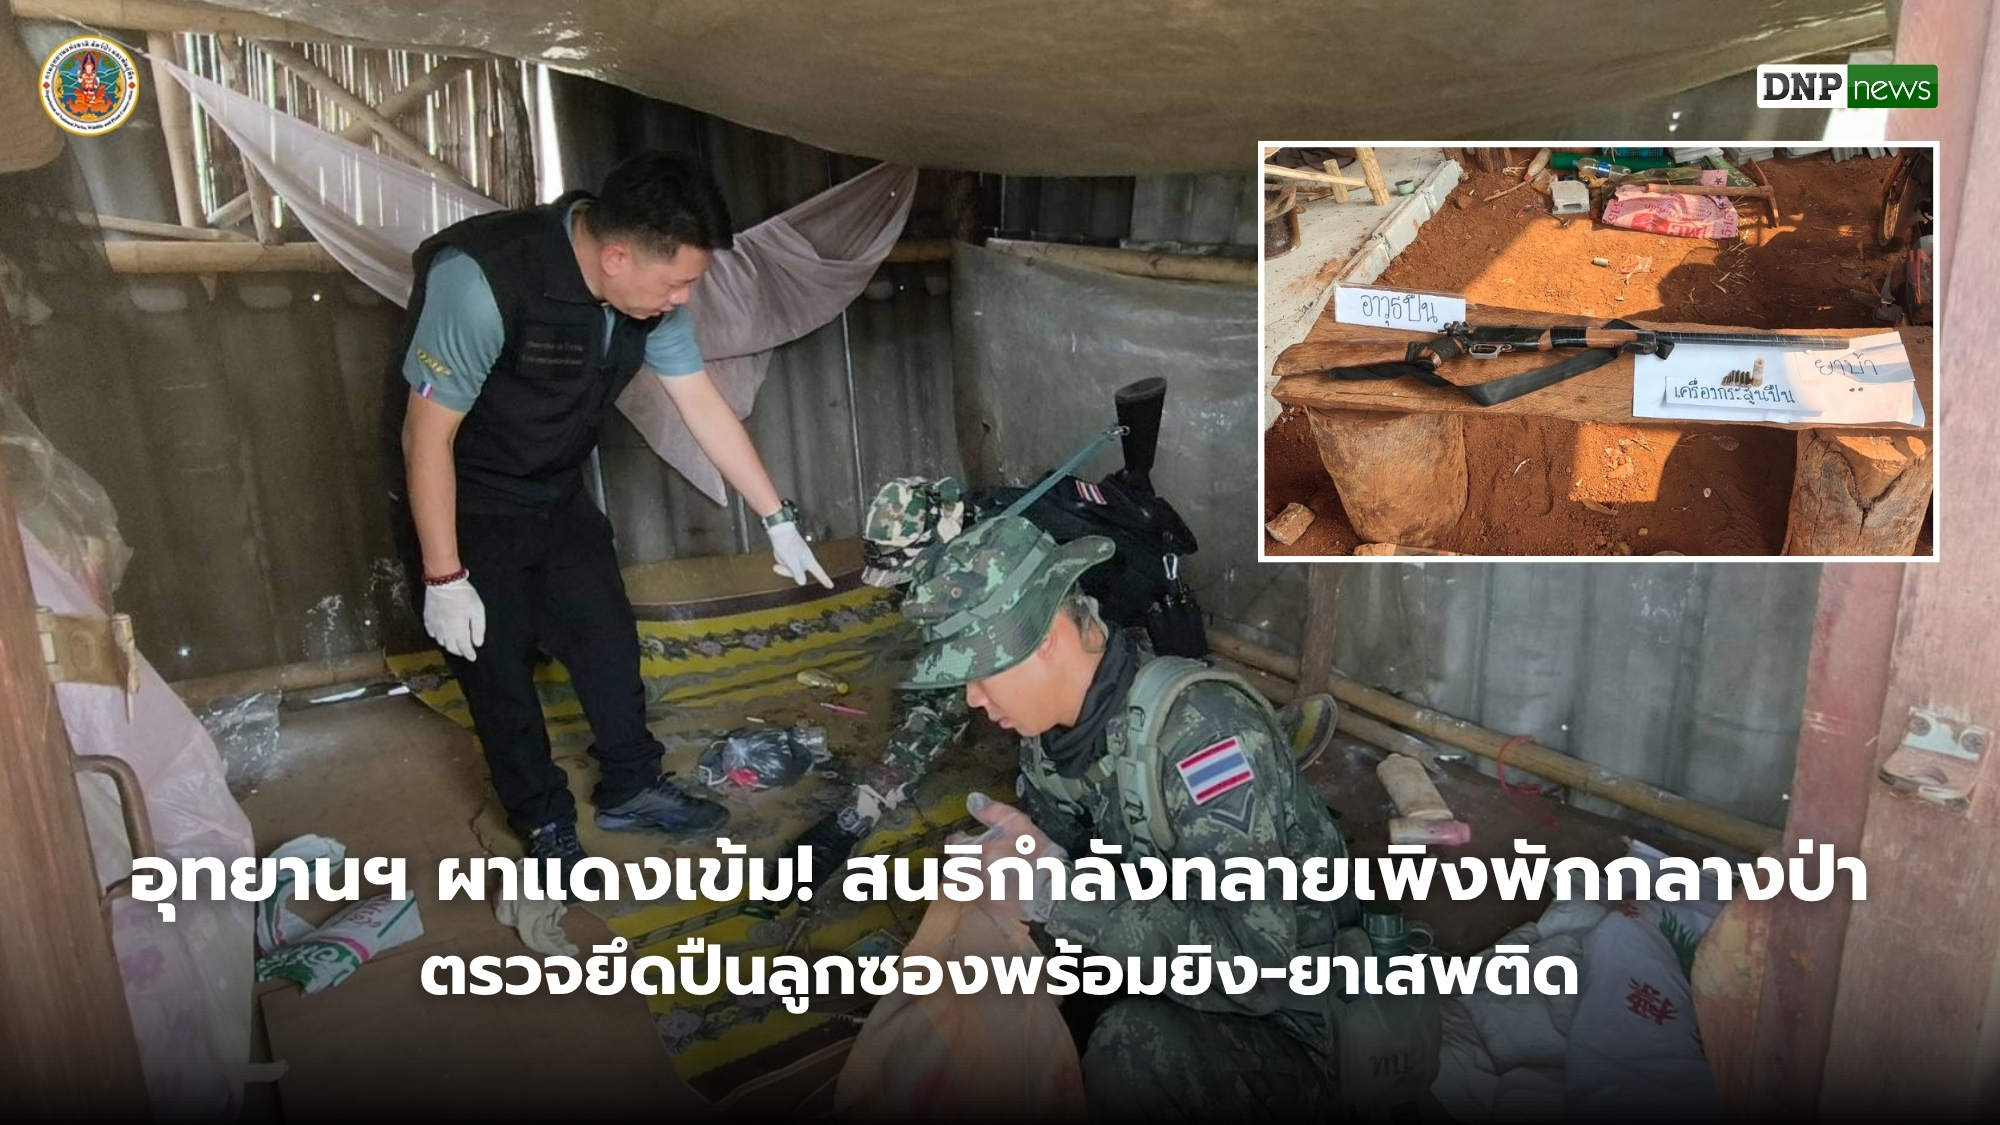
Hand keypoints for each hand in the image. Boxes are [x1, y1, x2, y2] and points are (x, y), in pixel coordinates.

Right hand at [423, 573, 485, 660]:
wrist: (443, 583)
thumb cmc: (463, 595)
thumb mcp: (478, 611)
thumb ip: (478, 629)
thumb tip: (477, 643)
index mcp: (458, 631)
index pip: (464, 648)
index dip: (469, 654)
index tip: (473, 658)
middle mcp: (445, 632)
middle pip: (452, 648)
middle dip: (459, 651)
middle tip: (465, 651)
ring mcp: (435, 626)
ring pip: (441, 642)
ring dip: (449, 644)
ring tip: (455, 642)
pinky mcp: (428, 619)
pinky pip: (432, 634)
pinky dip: (438, 636)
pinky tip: (442, 633)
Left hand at [768, 520, 832, 587]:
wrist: (780, 529)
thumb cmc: (786, 542)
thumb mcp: (791, 560)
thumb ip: (797, 572)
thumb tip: (802, 582)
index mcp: (808, 560)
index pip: (819, 572)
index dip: (825, 579)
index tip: (830, 585)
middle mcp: (805, 558)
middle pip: (799, 573)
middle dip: (788, 571)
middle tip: (778, 566)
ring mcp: (799, 555)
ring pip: (792, 568)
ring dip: (784, 564)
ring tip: (780, 555)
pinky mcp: (794, 552)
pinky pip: (788, 562)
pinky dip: (782, 559)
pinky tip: (780, 553)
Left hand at [966, 792, 1065, 922]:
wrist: (1055, 890)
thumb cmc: (1039, 857)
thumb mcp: (1020, 825)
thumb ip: (993, 811)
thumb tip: (973, 800)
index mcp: (980, 852)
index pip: (954, 843)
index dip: (960, 839)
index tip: (966, 838)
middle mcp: (975, 873)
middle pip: (956, 863)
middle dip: (965, 857)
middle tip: (982, 854)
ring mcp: (980, 892)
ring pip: (963, 880)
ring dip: (970, 873)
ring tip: (990, 870)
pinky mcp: (987, 906)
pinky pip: (974, 895)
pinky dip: (980, 888)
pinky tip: (997, 883)